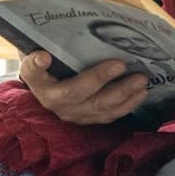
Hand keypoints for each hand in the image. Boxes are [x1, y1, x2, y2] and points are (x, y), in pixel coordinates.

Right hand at [19, 50, 148, 125]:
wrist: (40, 79)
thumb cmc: (40, 62)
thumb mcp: (31, 57)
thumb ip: (35, 59)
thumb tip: (43, 57)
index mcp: (46, 92)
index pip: (65, 87)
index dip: (83, 78)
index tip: (87, 69)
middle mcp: (60, 108)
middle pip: (92, 101)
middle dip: (116, 88)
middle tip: (137, 74)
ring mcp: (75, 115)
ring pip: (103, 111)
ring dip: (126, 98)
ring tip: (143, 84)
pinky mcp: (87, 118)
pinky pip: (109, 116)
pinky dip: (127, 106)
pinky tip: (140, 94)